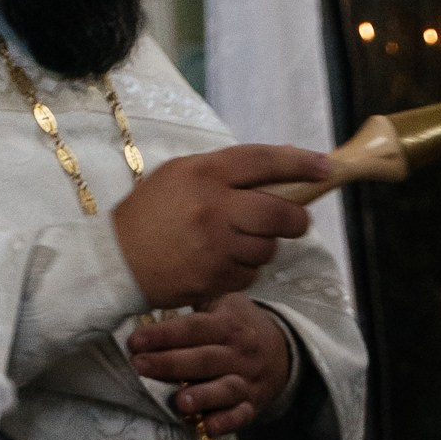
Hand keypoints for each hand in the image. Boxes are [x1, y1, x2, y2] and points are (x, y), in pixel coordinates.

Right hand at [112, 144, 331, 307]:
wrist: (115, 260)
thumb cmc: (151, 214)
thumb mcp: (181, 175)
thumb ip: (228, 170)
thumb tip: (283, 165)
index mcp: (204, 173)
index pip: (264, 161)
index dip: (301, 164)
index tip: (325, 167)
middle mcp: (213, 208)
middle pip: (281, 213)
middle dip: (297, 219)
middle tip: (295, 220)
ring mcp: (215, 247)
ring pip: (268, 248)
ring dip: (263, 246)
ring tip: (237, 242)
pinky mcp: (215, 278)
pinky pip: (250, 273)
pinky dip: (244, 269)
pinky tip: (220, 262)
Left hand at [129, 294, 292, 438]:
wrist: (283, 351)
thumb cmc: (239, 324)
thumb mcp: (223, 302)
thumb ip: (195, 299)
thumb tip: (155, 289)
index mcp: (229, 325)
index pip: (194, 329)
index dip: (164, 335)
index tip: (135, 341)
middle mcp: (239, 354)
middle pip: (204, 359)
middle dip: (170, 364)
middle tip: (139, 366)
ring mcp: (247, 381)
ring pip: (225, 389)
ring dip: (203, 396)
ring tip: (180, 402)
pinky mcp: (252, 404)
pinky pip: (241, 415)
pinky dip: (227, 423)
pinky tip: (209, 428)